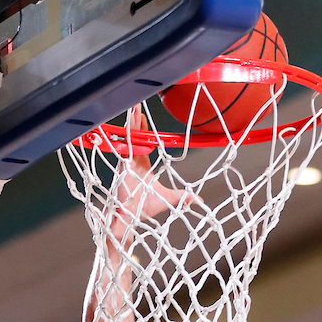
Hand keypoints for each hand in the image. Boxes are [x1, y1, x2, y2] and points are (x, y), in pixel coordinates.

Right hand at [112, 105, 188, 225]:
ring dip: (131, 122)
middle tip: (136, 103)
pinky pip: (125, 147)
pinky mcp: (123, 165)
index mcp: (142, 164)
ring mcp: (128, 161)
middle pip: (135, 135)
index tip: (143, 116)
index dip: (143, 129)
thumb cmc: (144, 208)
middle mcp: (134, 160)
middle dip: (135, 119)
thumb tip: (198, 200)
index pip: (143, 142)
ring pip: (129, 137)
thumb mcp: (169, 198)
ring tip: (132, 106)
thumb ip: (183, 197)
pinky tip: (127, 123)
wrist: (130, 217)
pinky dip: (125, 135)